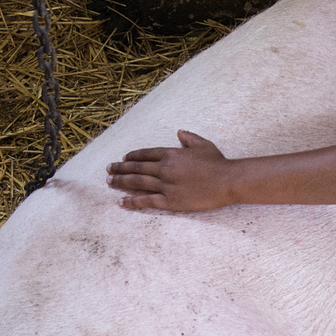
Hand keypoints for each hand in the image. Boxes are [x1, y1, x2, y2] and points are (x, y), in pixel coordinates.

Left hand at [105, 130, 235, 210]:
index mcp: (171, 154)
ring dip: (121, 182)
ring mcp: (165, 185)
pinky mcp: (170, 201)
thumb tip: (179, 132)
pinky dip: (132, 202)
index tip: (124, 158)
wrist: (227, 181)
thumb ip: (189, 138)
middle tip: (109, 170)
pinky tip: (121, 202)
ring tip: (109, 182)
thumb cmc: (217, 163)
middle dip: (120, 168)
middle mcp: (164, 169)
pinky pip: (146, 201)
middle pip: (136, 167)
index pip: (146, 154)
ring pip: (137, 183)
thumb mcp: (203, 145)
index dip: (133, 156)